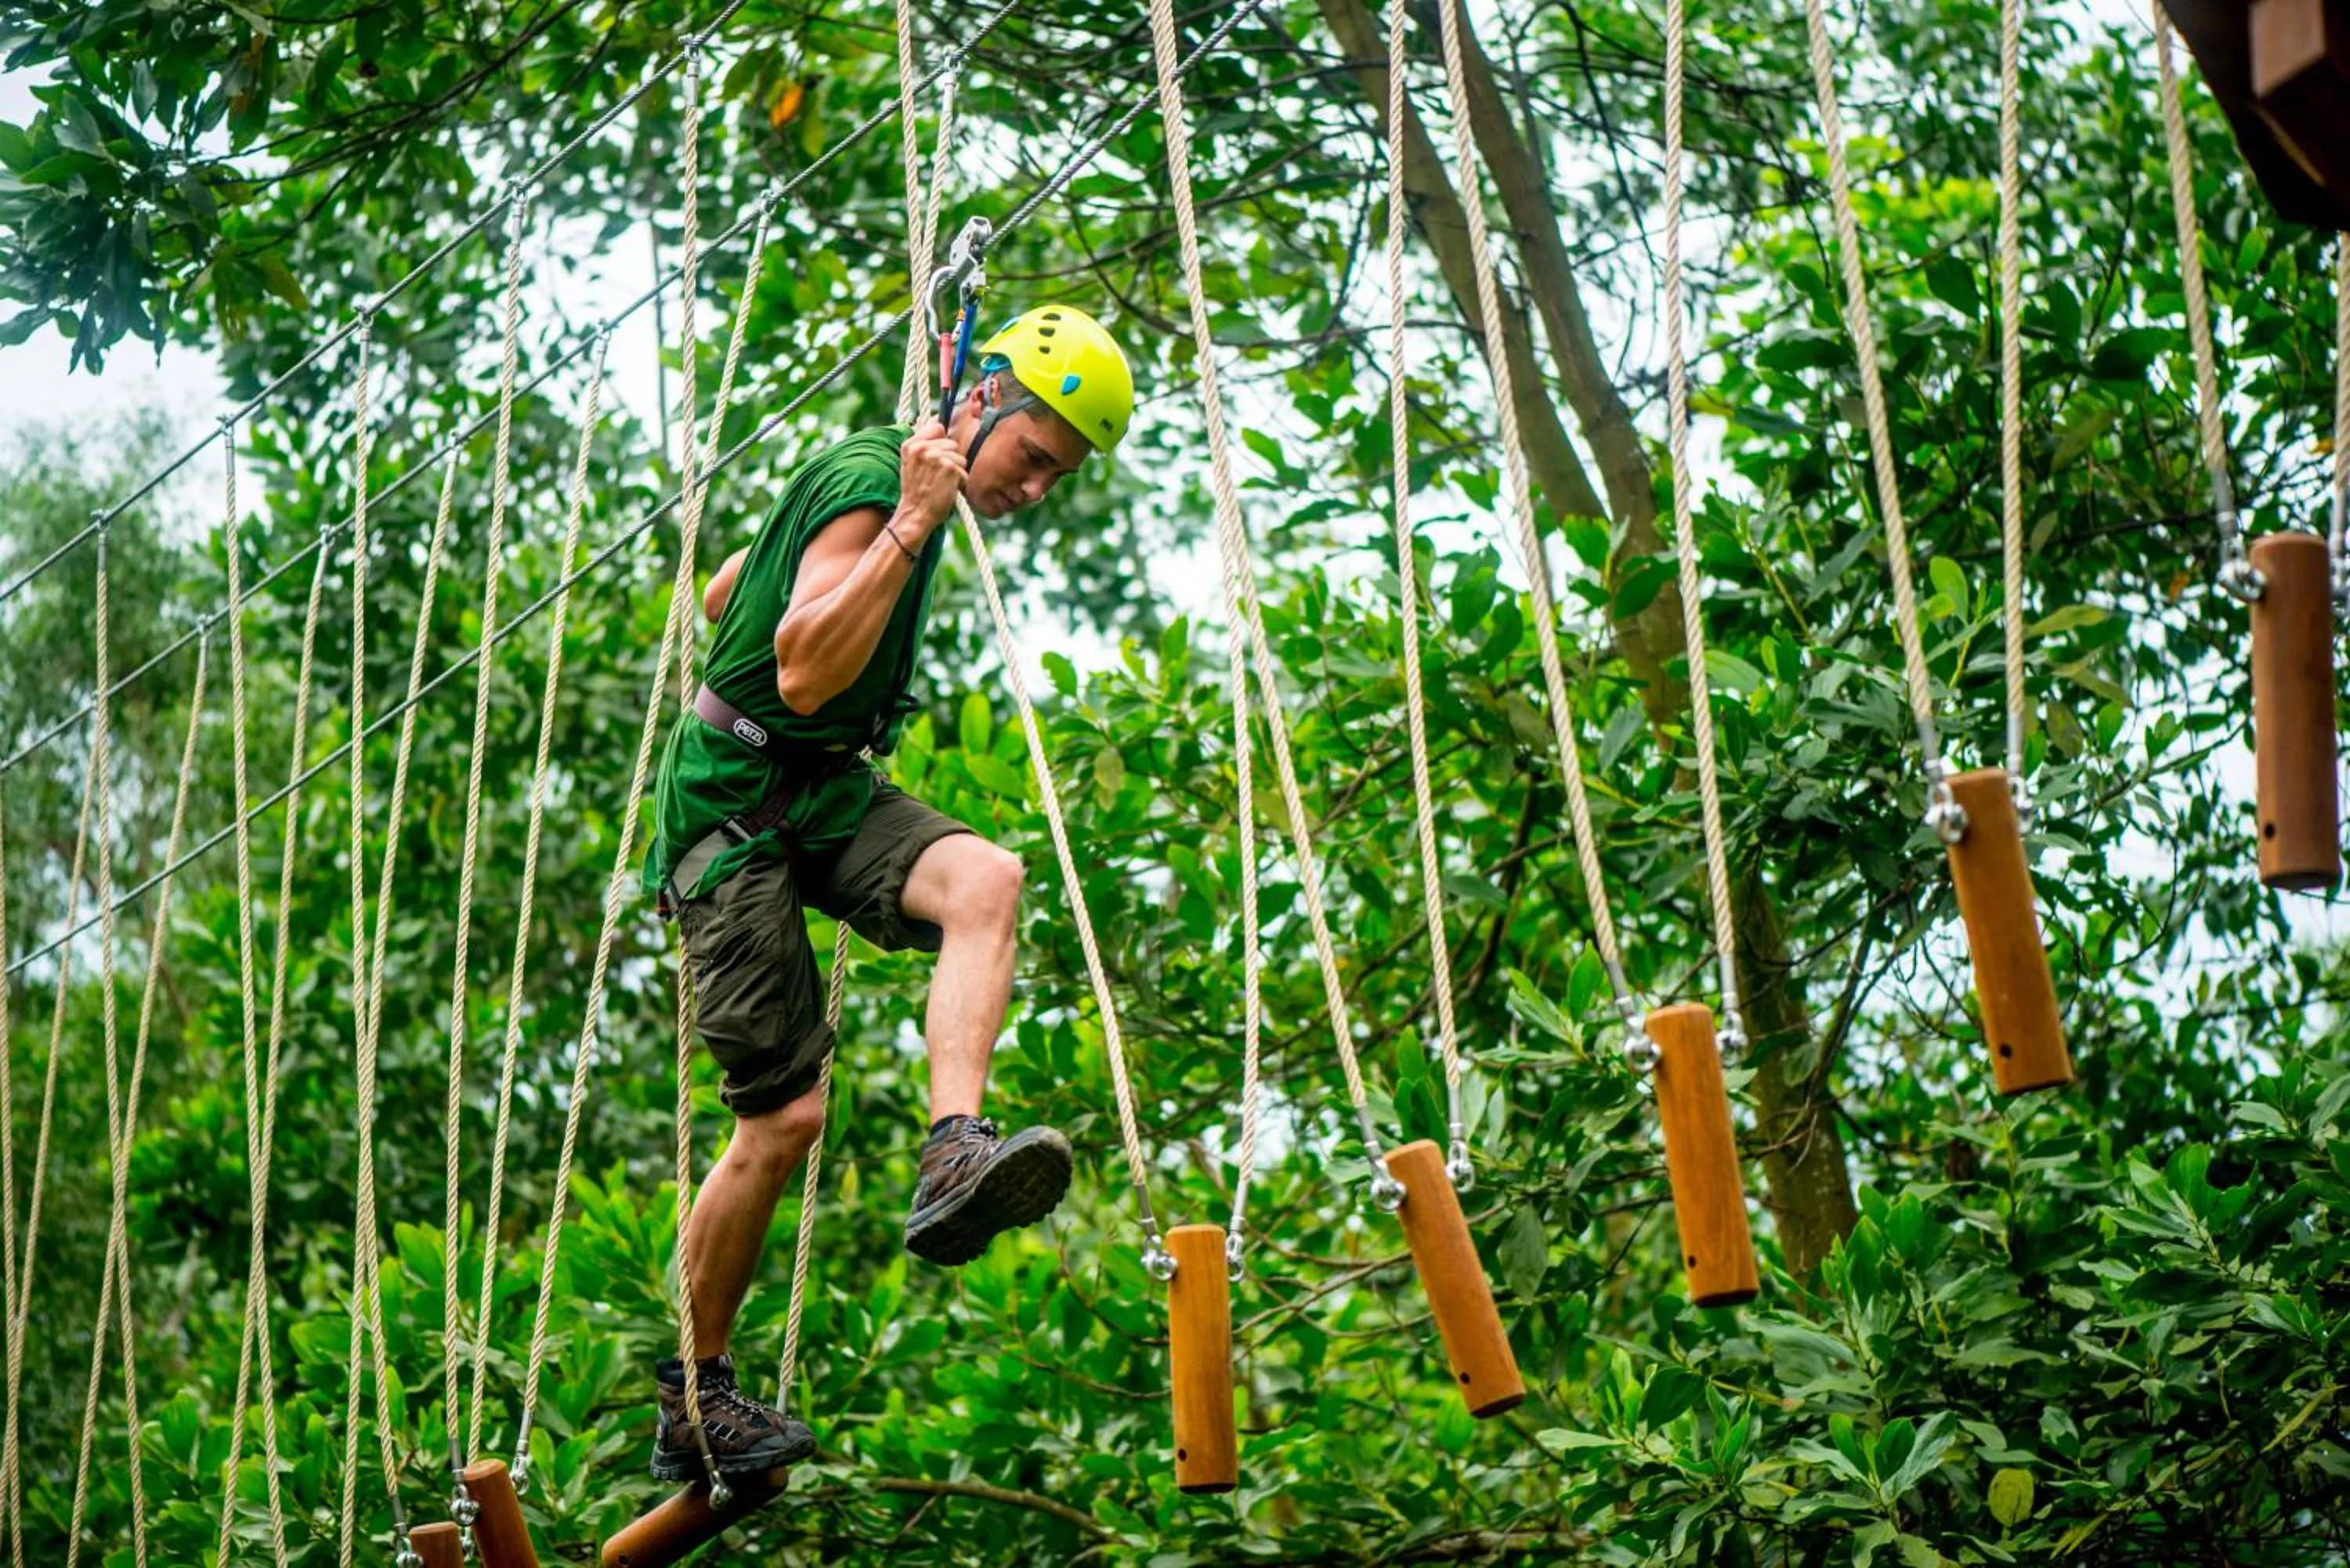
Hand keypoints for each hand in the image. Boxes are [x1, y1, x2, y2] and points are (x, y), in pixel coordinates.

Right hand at [894, 419, 966, 540]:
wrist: (916, 514)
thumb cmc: (916, 492)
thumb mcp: (912, 464)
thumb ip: (924, 444)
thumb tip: (939, 424)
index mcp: (911, 444)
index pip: (938, 427)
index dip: (942, 440)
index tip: (939, 454)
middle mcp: (922, 447)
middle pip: (952, 443)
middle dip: (950, 459)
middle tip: (937, 476)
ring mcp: (936, 456)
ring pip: (960, 457)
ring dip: (956, 471)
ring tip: (942, 483)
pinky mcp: (949, 467)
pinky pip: (964, 470)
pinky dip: (960, 482)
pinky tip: (947, 489)